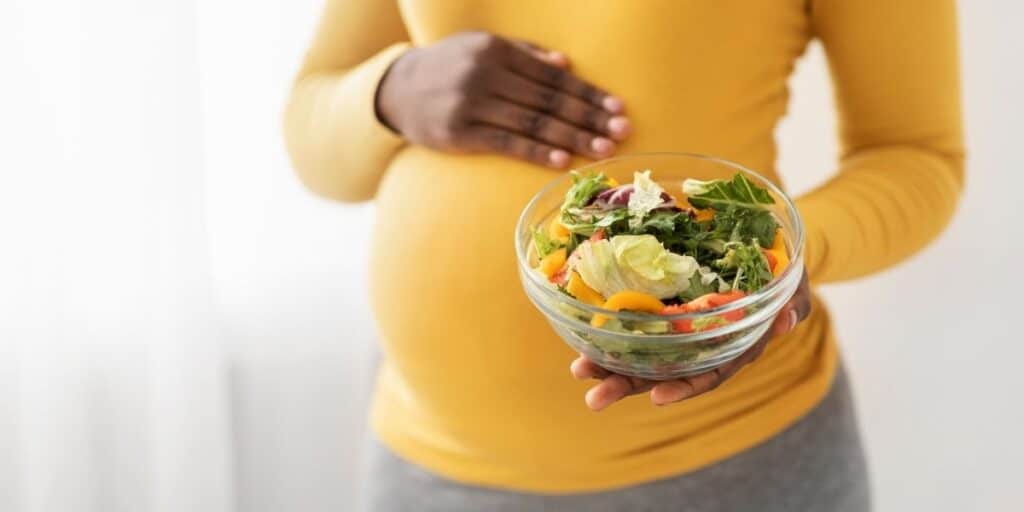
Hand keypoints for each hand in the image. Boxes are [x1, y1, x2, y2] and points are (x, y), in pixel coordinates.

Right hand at [375, 31, 629, 168]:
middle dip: (589, 118)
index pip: (553, 77)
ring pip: (532, 123)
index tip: (618, 109)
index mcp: (497, 51)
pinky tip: (563, 161)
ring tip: (602, 150)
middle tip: (621, 132)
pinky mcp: (460, 133)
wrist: (398, 90)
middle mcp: (485, 75)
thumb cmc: (451, 67)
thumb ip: (524, 53)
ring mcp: (471, 104)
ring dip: (572, 138)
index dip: (588, 94)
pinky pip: (507, 144)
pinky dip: (537, 153)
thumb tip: (566, 65)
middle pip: (548, 100)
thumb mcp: (482, 48)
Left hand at [570, 271, 811, 410]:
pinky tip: (582, 336)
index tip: (656, 397)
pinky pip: (635, 324)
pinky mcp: (663, 310)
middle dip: (627, 386)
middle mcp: (700, 347)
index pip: (708, 375)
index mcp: (732, 349)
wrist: (765, 253)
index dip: (683, 389)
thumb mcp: (795, 288)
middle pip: (663, 373)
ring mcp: (679, 330)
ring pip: (641, 354)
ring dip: (608, 365)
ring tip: (579, 371)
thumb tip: (787, 317)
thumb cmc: (782, 277)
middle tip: (593, 396)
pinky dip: (610, 332)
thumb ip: (794, 304)